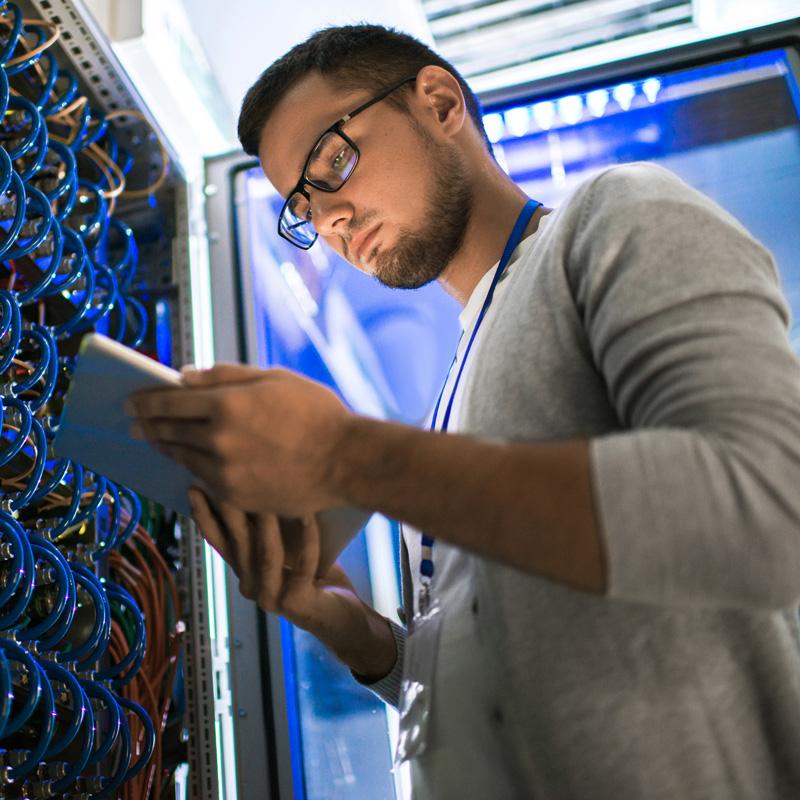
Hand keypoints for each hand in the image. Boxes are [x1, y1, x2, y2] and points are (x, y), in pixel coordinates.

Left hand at [126, 364, 351, 515]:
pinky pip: (204, 481)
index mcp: (227, 404)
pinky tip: (189, 463)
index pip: (169, 401)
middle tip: (134, 423)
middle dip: (147, 425)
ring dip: (166, 447)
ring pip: (183, 458)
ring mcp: (226, 472)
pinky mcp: (237, 497)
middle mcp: (219, 440)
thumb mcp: (274, 379)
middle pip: (169, 431)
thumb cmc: (316, 413)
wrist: (346, 461)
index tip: (131, 402)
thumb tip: (184, 376)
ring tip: (157, 441)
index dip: (145, 400)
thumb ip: (226, 376)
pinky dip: (193, 469)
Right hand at [189, 488, 396, 678]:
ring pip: (267, 554)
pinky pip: (303, 566)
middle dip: (232, 509)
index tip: (195, 486)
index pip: (219, 541)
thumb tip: (264, 485)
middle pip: (238, 543)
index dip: (205, 516)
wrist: (344, 618)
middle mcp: (250, 587)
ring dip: (270, 522)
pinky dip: (308, 540)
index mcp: (245, 572)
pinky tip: (311, 517)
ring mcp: (270, 599)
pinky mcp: (295, 604)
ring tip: (273, 491)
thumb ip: (272, 530)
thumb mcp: (290, 550)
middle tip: (228, 479)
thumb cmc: (318, 577)